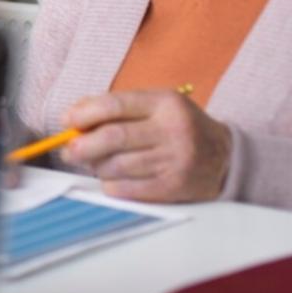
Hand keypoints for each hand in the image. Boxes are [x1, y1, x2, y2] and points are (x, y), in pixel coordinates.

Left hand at [62, 89, 232, 201]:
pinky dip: (111, 185)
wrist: (225, 157)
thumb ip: (116, 107)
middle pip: (113, 137)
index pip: (114, 105)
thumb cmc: (178, 127)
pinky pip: (128, 189)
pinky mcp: (175, 187)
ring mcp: (176, 160)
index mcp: (165, 103)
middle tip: (69, 151)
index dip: (84, 114)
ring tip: (95, 164)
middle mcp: (173, 130)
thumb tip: (72, 117)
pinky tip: (112, 180)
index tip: (66, 122)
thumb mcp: (155, 106)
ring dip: (96, 167)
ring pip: (117, 165)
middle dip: (82, 146)